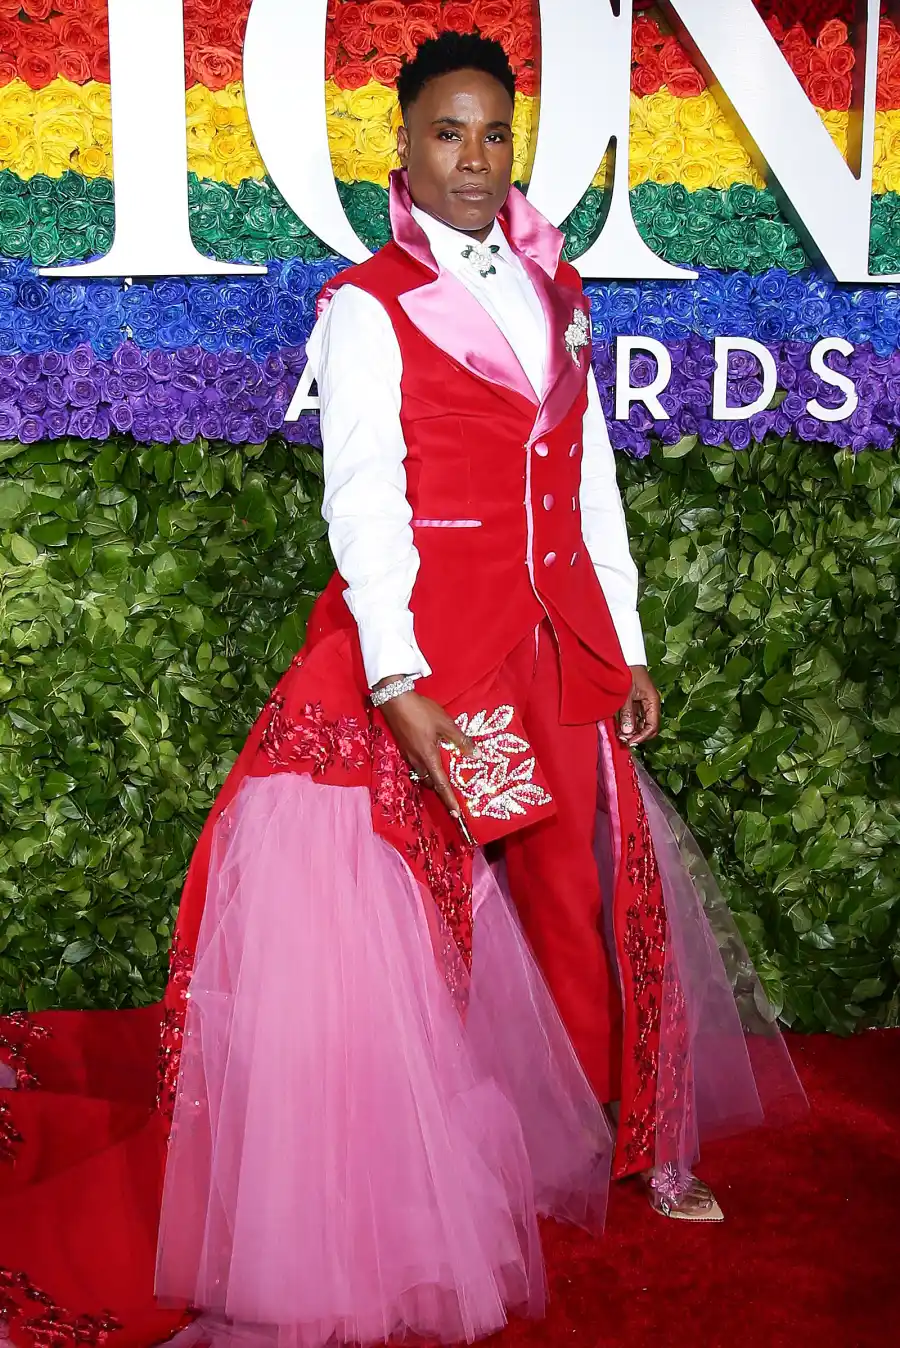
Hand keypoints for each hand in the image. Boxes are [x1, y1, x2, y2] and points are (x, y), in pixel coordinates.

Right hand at [377, 682, 476, 820]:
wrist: (394, 699)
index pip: (441, 785)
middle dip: (440, 790)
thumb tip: (475, 754)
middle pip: (430, 783)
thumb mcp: (445, 723)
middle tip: (452, 792)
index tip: (456, 815)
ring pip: (422, 775)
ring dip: (432, 779)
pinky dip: (425, 768)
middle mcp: (417, 761)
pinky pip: (416, 765)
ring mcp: (408, 755)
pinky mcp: (404, 747)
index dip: (449, 801)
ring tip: (443, 776)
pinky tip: (430, 758)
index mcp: (428, 758)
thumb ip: (460, 740)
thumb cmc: (421, 712)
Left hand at [617, 665, 660, 746]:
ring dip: (632, 730)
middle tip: (623, 739)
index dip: (643, 736)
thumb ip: (627, 714)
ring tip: (620, 734)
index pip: (652, 725)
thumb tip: (628, 732)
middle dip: (637, 735)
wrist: (625, 658)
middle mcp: (650, 704)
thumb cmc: (628, 672)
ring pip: (641, 723)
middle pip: (648, 726)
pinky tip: (619, 727)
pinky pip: (634, 717)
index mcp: (652, 701)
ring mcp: (643, 703)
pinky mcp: (635, 702)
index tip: (630, 741)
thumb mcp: (626, 695)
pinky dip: (628, 723)